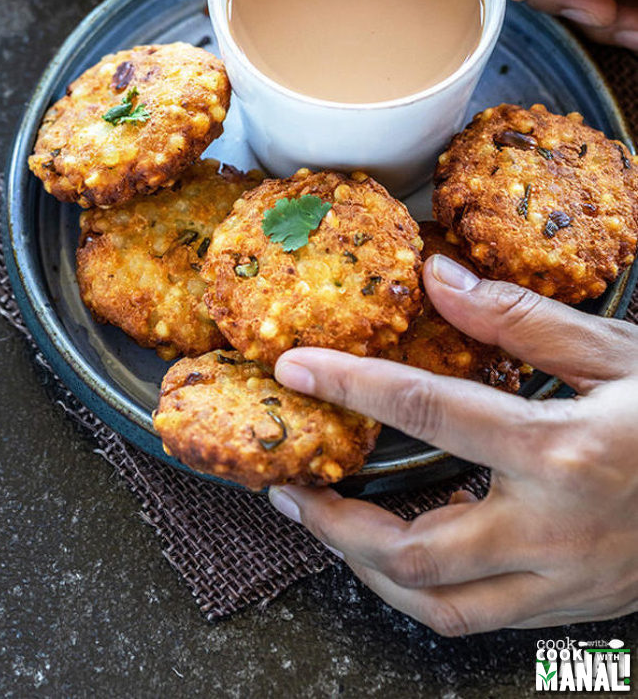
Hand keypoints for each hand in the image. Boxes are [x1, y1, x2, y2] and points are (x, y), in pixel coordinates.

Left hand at [268, 254, 637, 634]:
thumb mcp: (615, 352)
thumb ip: (518, 319)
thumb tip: (438, 278)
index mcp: (559, 452)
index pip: (426, 412)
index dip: (349, 385)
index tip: (296, 369)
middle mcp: (552, 531)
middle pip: (410, 551)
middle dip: (335, 521)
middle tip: (292, 484)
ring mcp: (563, 583)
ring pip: (436, 608)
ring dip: (367, 568)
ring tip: (329, 523)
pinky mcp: (573, 608)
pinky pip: (477, 619)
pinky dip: (423, 590)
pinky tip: (405, 551)